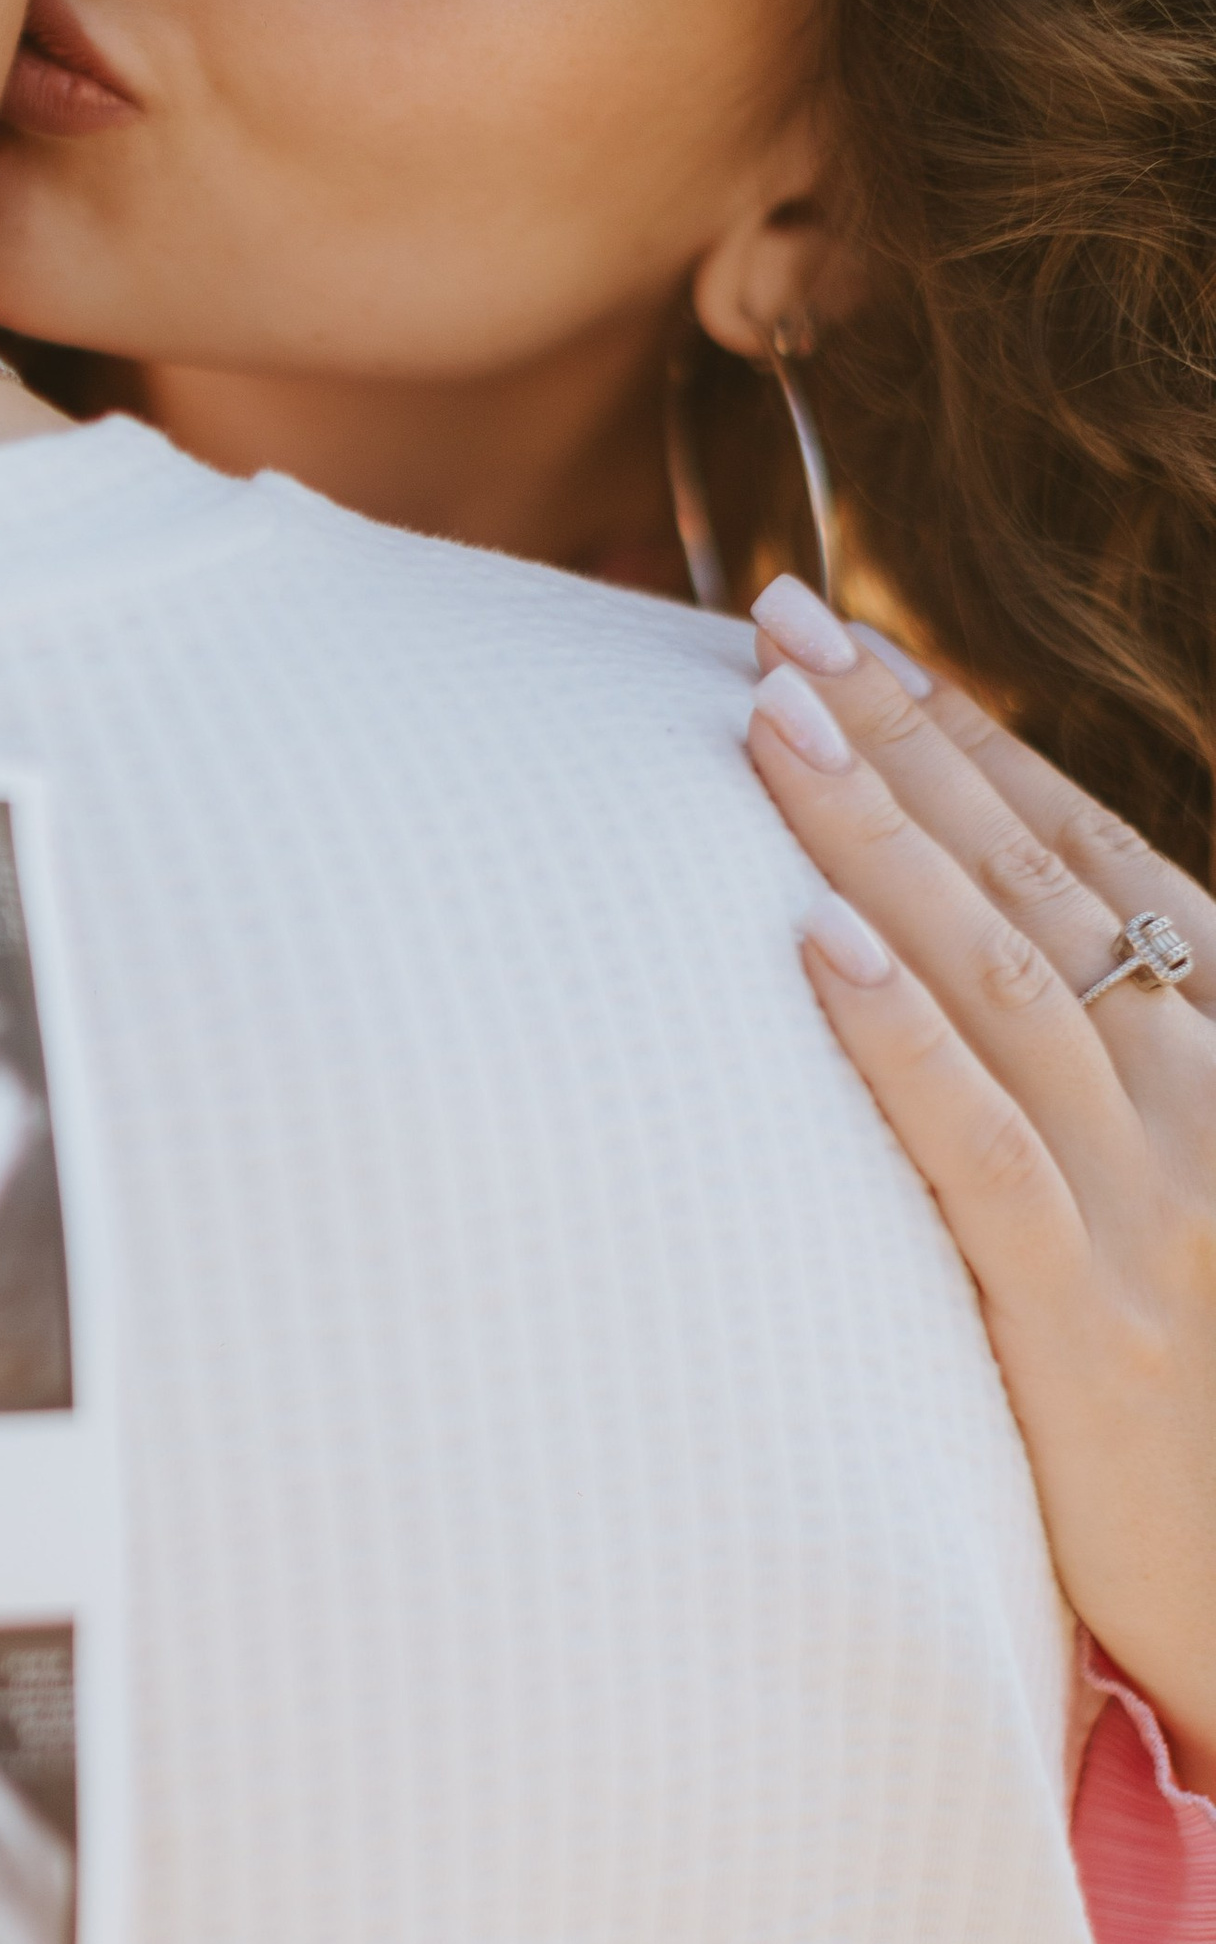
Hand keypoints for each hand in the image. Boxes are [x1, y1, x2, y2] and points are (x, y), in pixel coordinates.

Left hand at [742, 575, 1215, 1779]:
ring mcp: (1153, 1203)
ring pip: (999, 978)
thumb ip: (1095, 1091)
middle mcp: (1204, 1102)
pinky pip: (980, 1150)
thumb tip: (949, 972)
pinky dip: (896, 1039)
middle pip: (1035, 883)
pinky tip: (810, 945)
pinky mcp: (1089, 1320)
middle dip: (902, 742)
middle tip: (782, 622)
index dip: (975, 746)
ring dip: (878, 838)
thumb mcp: (1181, 1215)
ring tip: (771, 726)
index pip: (1093, 862)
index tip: (864, 644)